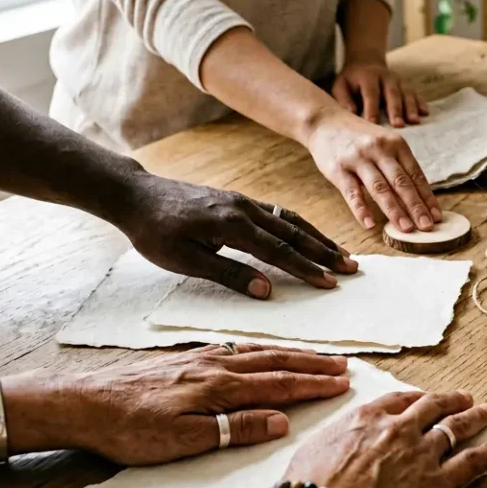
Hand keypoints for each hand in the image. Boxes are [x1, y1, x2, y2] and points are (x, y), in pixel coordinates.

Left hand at [2, 344, 350, 464]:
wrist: (79, 402)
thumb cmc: (127, 427)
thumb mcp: (182, 439)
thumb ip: (233, 428)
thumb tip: (280, 420)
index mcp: (218, 386)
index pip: (277, 383)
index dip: (312, 384)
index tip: (342, 383)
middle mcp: (213, 365)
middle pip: (273, 360)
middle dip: (310, 363)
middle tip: (342, 364)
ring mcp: (197, 358)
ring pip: (255, 351)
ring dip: (289, 353)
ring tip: (314, 354)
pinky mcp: (182, 358)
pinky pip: (233, 347)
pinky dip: (258, 347)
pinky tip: (259, 349)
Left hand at [117, 173, 356, 297]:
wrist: (135, 196)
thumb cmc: (155, 232)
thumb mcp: (186, 261)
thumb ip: (229, 274)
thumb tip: (267, 291)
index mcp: (233, 225)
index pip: (279, 251)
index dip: (307, 269)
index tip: (330, 283)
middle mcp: (244, 209)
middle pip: (294, 232)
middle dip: (324, 251)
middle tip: (351, 267)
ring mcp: (242, 202)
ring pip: (289, 219)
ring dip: (316, 237)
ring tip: (338, 252)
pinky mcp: (237, 200)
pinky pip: (277, 213)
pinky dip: (298, 226)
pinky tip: (307, 235)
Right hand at [283, 390, 486, 487]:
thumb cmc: (309, 487)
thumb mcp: (317, 446)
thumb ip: (340, 436)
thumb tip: (344, 440)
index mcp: (369, 417)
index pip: (401, 399)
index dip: (418, 397)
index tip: (426, 398)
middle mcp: (399, 428)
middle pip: (434, 406)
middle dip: (452, 400)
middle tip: (464, 398)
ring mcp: (421, 453)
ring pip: (457, 428)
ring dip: (475, 418)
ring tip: (486, 412)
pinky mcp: (436, 483)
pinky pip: (471, 462)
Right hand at [305, 110, 441, 231]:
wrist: (325, 121)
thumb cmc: (359, 137)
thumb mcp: (384, 143)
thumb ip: (399, 165)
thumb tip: (419, 196)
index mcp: (396, 144)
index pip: (415, 175)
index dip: (427, 197)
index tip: (436, 216)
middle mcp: (379, 149)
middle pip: (401, 182)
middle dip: (416, 206)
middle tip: (427, 227)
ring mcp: (358, 159)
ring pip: (380, 188)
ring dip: (394, 210)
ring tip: (406, 228)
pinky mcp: (338, 169)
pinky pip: (352, 192)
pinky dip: (361, 209)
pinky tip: (369, 224)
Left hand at [331, 60, 427, 126]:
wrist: (366, 62)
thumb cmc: (351, 80)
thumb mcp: (340, 86)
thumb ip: (344, 99)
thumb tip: (351, 113)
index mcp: (368, 77)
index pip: (371, 93)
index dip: (372, 108)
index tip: (373, 123)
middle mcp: (385, 77)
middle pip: (392, 93)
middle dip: (395, 109)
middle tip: (398, 125)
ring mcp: (398, 80)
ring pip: (406, 93)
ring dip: (411, 107)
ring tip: (414, 121)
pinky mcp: (406, 84)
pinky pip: (415, 93)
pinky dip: (421, 102)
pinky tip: (425, 113)